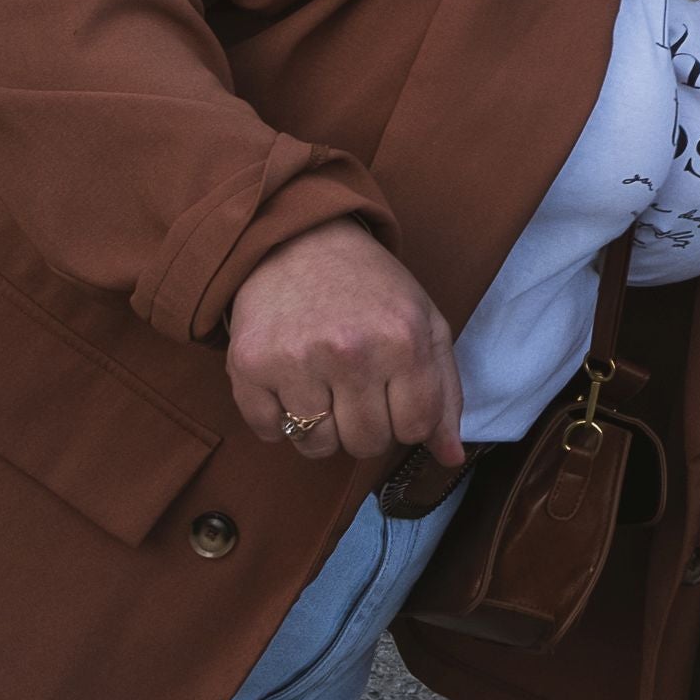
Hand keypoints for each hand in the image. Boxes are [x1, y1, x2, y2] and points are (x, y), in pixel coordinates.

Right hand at [221, 217, 464, 467]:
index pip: (414, 429)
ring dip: (321, 428)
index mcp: (402, 341)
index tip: (394, 393)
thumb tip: (450, 458)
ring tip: (322, 385)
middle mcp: (350, 352)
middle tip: (356, 387)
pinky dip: (278, 419)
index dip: (406, 419)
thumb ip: (445, 393)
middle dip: (365, 426)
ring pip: (316, 446)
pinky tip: (289, 381)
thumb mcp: (424, 324)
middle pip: (365, 444)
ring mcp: (296, 360)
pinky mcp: (249, 366)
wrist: (300, 241)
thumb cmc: (371, 288)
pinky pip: (268, 433)